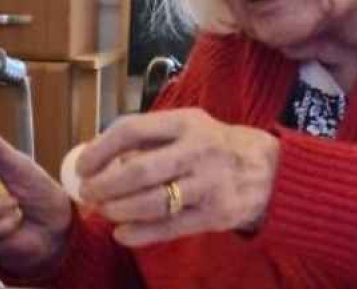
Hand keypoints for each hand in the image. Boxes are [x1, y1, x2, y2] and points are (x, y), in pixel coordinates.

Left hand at [77, 108, 279, 246]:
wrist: (273, 171)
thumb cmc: (220, 147)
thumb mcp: (192, 127)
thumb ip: (153, 138)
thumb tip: (101, 154)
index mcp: (188, 122)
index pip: (133, 130)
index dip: (101, 150)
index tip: (83, 166)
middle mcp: (198, 150)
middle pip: (138, 171)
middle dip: (104, 186)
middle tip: (90, 194)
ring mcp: (209, 184)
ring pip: (152, 202)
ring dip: (119, 210)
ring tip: (106, 212)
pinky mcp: (215, 214)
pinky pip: (169, 228)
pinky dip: (139, 233)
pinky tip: (123, 234)